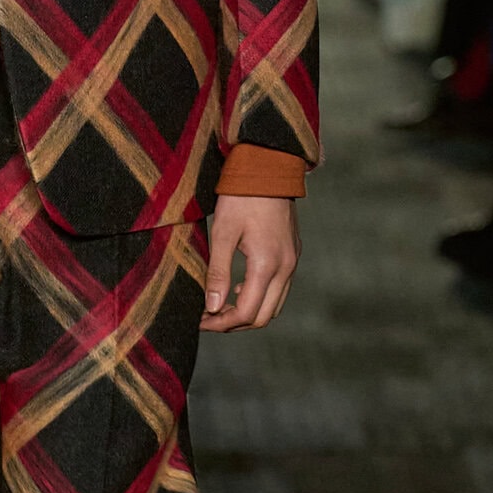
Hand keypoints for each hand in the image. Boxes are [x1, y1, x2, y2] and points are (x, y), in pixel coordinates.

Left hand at [200, 195, 299, 333]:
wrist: (269, 168)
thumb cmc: (241, 197)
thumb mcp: (222, 233)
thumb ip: (218, 273)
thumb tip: (213, 307)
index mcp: (267, 265)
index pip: (247, 313)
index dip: (222, 323)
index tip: (200, 320)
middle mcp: (286, 267)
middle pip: (264, 317)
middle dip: (235, 324)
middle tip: (208, 319)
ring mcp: (292, 261)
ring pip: (274, 305)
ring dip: (249, 312)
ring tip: (221, 306)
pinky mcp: (293, 254)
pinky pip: (280, 289)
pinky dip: (260, 297)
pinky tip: (240, 287)